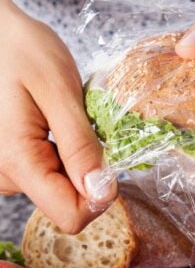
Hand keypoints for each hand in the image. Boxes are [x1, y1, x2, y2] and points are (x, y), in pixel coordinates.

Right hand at [0, 0, 116, 232]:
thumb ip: (80, 146)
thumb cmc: (23, 52)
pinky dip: (63, 152)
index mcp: (17, 160)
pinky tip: (55, 124)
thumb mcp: (60, 93)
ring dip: (75, 158)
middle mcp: (5, 174)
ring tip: (66, 120)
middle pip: (66, 200)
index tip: (110, 163)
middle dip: (88, 170)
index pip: (69, 215)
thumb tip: (102, 193)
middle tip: (84, 128)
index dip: (99, 197)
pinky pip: (48, 171)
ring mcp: (5, 168)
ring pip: (59, 186)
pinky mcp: (11, 159)